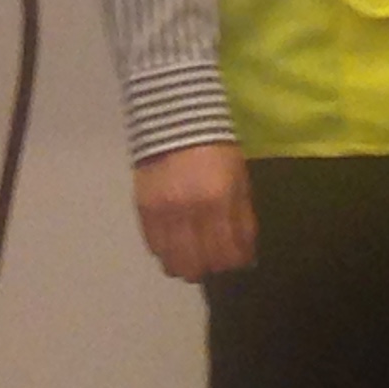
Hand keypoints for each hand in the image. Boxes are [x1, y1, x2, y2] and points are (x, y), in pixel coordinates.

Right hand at [133, 143, 256, 281]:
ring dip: (185, 264)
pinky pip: (153, 245)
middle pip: (198, 266)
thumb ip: (242, 220)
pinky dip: (165, 251)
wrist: (175, 119)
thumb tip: (245, 255)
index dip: (234, 262)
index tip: (235, 257)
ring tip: (191, 253)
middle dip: (208, 268)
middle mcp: (189, 211)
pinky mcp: (143, 207)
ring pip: (172, 262)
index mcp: (219, 202)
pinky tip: (173, 241)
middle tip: (212, 257)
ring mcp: (163, 211)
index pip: (228, 255)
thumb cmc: (216, 150)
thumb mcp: (239, 182)